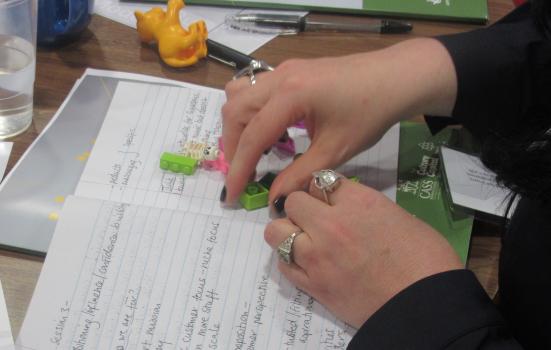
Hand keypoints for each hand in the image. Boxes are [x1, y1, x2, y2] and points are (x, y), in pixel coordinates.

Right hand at [222, 38, 456, 203]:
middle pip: (235, 112)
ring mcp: (283, 70)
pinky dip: (252, 112)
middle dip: (232, 147)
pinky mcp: (291, 70)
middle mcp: (280, 77)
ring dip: (238, 125)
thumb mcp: (336, 150)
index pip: (252, 136)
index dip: (238, 169)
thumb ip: (300, 174)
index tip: (231, 195)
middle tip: (243, 175)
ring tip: (252, 152)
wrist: (397, 77)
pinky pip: (255, 89)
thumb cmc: (371, 112)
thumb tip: (275, 199)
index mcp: (290, 95)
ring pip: (239, 95)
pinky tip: (271, 131)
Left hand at [264, 176, 461, 327]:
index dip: (324, 190)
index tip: (329, 199)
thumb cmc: (426, 260)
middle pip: (294, 202)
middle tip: (315, 220)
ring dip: (287, 232)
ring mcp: (317, 255)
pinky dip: (290, 260)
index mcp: (358, 201)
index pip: (321, 181)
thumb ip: (368, 208)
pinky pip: (284, 264)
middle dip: (302, 208)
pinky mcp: (313, 285)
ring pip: (276, 232)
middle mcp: (330, 223)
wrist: (426, 306)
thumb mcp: (401, 217)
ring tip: (303, 240)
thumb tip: (353, 210)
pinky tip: (305, 262)